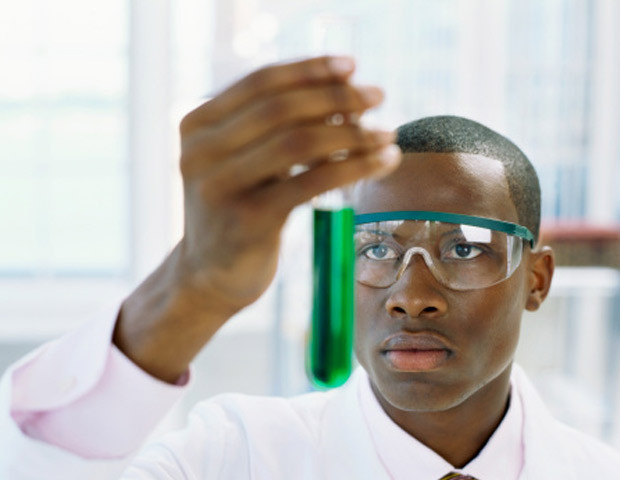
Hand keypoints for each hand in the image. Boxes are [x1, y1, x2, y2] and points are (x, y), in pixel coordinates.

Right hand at [115, 56, 400, 381]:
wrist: (209, 276)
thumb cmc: (237, 211)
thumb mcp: (243, 162)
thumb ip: (275, 129)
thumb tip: (343, 95)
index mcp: (197, 125)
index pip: (260, 82)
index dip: (310, 70)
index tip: (352, 65)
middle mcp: (200, 151)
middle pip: (282, 108)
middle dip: (337, 97)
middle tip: (378, 96)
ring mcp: (221, 186)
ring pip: (299, 142)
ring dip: (352, 133)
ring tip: (387, 134)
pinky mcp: (248, 220)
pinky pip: (312, 182)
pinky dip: (354, 167)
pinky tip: (383, 161)